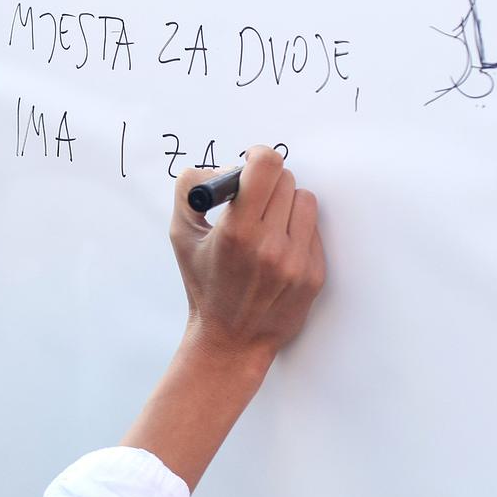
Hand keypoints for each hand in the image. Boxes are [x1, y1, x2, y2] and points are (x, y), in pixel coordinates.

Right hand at [170, 146, 326, 367]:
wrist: (231, 339)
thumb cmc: (204, 285)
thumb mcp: (180, 236)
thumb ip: (190, 191)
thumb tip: (218, 168)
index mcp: (236, 233)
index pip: (266, 168)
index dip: (258, 156)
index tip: (250, 162)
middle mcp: (270, 246)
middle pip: (285, 180)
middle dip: (266, 184)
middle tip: (251, 201)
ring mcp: (297, 261)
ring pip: (304, 200)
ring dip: (285, 205)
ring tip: (267, 225)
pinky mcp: (315, 273)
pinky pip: (314, 228)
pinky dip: (296, 230)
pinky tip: (278, 249)